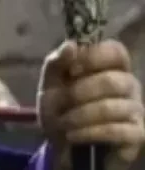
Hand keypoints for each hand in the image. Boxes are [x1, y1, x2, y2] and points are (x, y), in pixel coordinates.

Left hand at [37, 40, 144, 169]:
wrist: (63, 141)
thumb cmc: (60, 106)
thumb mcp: (50, 83)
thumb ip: (57, 62)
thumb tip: (71, 45)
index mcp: (110, 66)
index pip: (116, 50)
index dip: (94, 57)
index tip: (71, 70)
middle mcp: (129, 84)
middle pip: (112, 80)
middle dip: (80, 92)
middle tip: (63, 101)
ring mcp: (136, 109)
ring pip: (111, 108)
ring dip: (80, 116)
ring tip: (64, 122)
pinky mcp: (137, 134)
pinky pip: (116, 131)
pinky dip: (89, 132)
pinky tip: (73, 134)